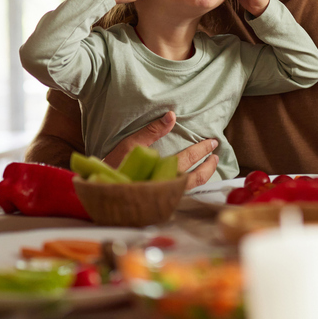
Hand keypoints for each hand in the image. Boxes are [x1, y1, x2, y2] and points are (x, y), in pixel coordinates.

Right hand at [102, 111, 218, 188]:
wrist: (102, 190)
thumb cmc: (115, 165)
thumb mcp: (131, 144)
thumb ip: (152, 130)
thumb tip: (172, 115)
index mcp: (162, 172)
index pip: (188, 159)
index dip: (201, 150)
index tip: (212, 142)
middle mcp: (167, 187)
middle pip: (196, 178)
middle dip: (209, 166)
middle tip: (216, 155)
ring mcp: (165, 197)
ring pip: (192, 190)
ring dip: (204, 177)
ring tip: (211, 166)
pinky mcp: (161, 203)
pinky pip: (183, 195)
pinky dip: (193, 187)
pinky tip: (196, 181)